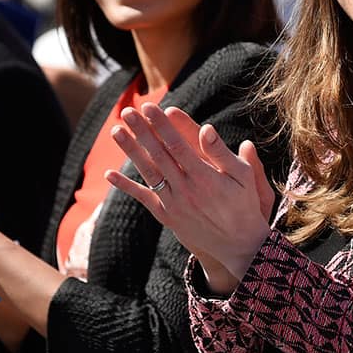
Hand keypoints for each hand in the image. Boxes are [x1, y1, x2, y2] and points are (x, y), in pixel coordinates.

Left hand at [106, 104, 273, 293]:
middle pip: (158, 155)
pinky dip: (126, 187)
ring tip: (116, 131)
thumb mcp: (243, 176)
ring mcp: (174, 203)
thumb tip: (205, 128)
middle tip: (128, 111)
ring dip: (131, 151)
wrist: (239, 245)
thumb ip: (221, 153)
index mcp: (205, 176)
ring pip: (148, 172)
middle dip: (142, 131)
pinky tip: (109, 175)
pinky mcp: (167, 216)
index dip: (162, 125)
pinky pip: (144, 198)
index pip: (177, 144)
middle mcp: (186, 189)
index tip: (150, 107)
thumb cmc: (243, 204)